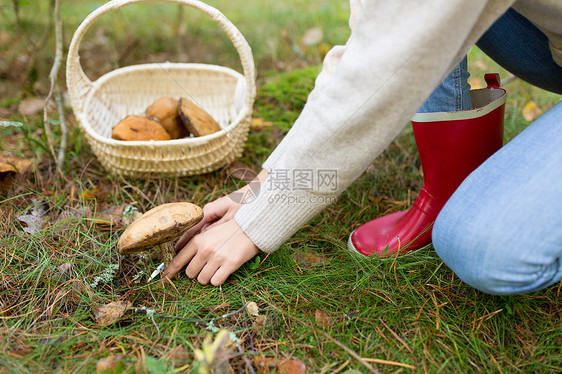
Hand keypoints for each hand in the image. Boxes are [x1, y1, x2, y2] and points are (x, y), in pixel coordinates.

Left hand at [162, 170, 267, 285]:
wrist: (252, 227)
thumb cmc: (231, 230)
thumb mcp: (210, 232)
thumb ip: (196, 244)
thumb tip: (181, 258)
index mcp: (199, 240)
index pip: (178, 260)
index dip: (170, 271)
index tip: (165, 278)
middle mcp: (206, 249)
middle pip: (190, 273)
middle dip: (196, 272)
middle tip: (205, 267)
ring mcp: (217, 258)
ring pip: (202, 279)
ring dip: (207, 276)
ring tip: (216, 267)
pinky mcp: (230, 265)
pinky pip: (216, 282)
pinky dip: (218, 280)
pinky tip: (223, 272)